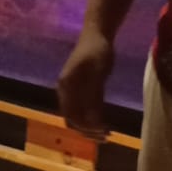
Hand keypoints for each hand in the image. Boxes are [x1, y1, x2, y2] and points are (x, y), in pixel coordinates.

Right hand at [58, 25, 114, 141]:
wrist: (96, 32)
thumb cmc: (98, 50)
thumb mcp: (99, 72)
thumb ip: (94, 94)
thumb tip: (93, 119)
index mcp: (67, 86)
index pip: (73, 115)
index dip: (87, 128)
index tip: (103, 133)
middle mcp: (65, 90)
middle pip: (72, 118)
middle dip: (88, 131)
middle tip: (106, 137)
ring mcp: (70, 89)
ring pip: (76, 115)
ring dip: (89, 126)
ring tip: (106, 133)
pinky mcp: (77, 88)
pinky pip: (81, 108)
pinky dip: (90, 117)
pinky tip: (103, 122)